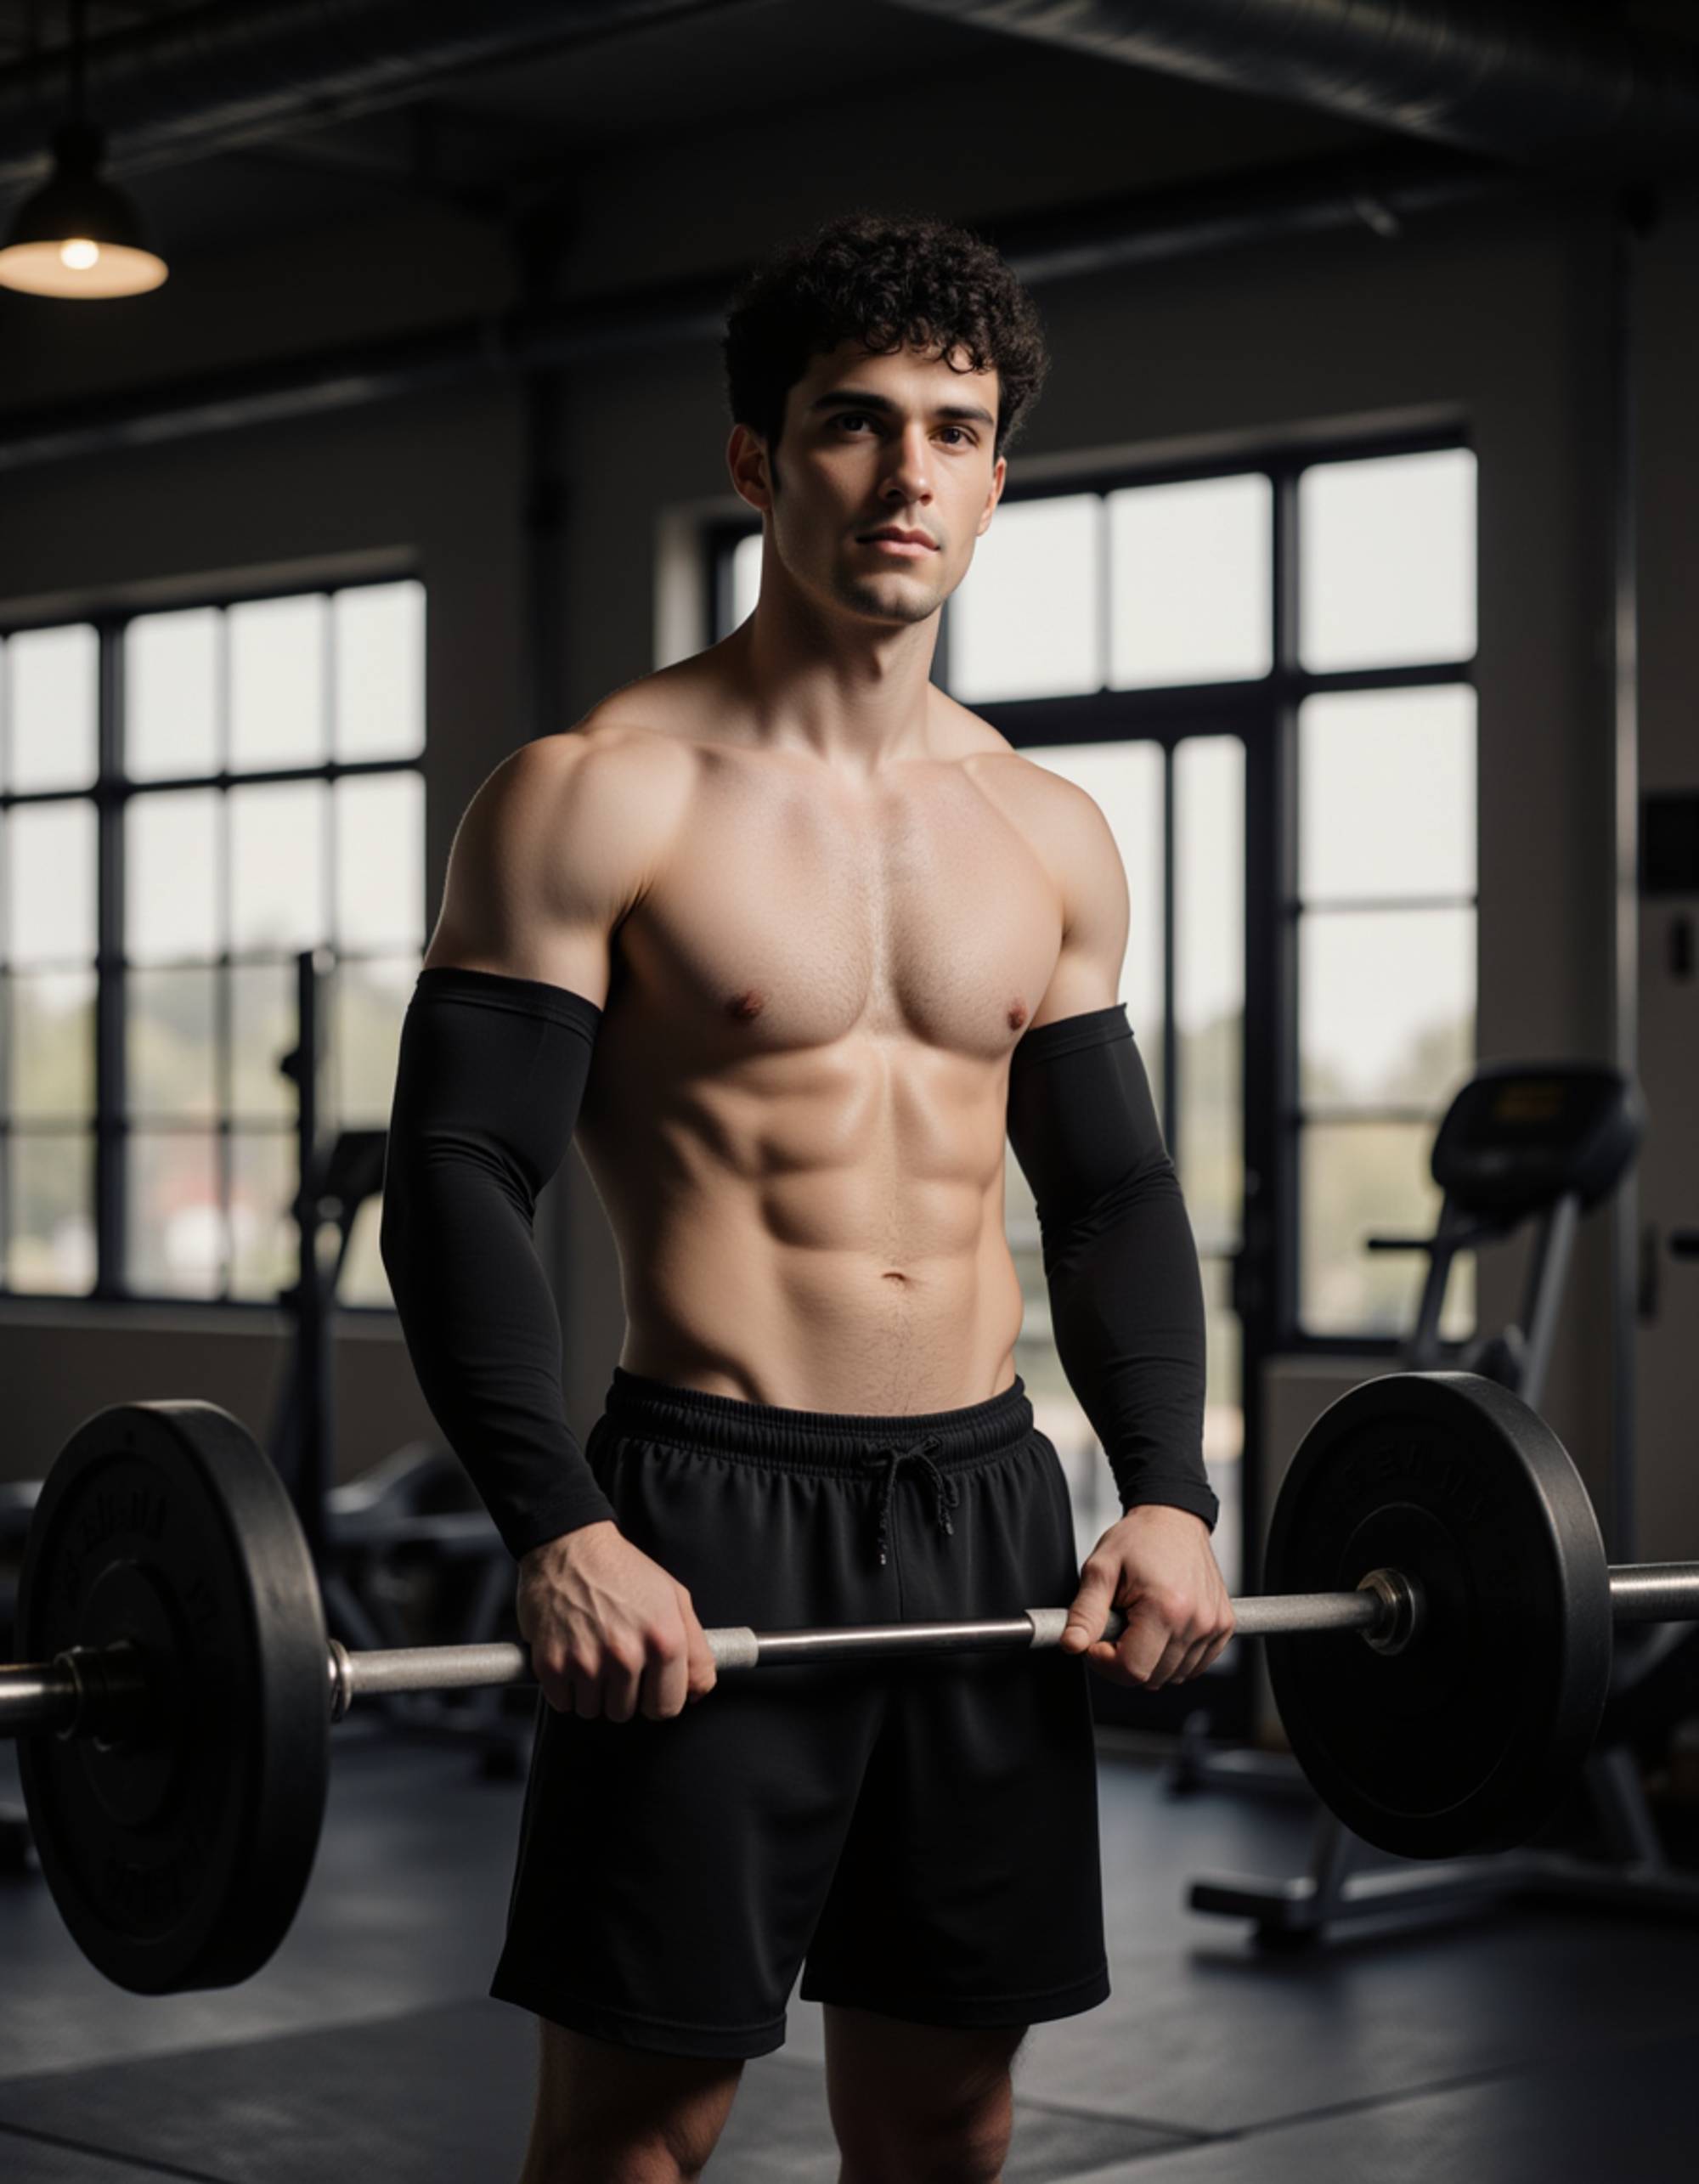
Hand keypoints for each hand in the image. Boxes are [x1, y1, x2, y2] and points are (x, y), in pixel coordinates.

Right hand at [515, 1521, 718, 1723]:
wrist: (569, 1546)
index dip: (658, 1698)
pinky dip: (566, 1689)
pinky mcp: (551, 1664)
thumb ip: (696, 1649)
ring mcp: (586, 1661)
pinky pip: (563, 1703)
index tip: (648, 1685)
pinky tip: (571, 1657)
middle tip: (615, 1660)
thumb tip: (698, 1692)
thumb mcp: (675, 1598)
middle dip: (623, 1694)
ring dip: (593, 1692)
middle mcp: (627, 1654)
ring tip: (593, 1654)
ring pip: (594, 1711)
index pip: (667, 1707)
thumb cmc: (624, 1570)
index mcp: (664, 1640)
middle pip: (627, 1712)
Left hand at [1058, 1505, 1233, 1690]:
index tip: (1097, 1641)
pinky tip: (1162, 1627)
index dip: (1105, 1662)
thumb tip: (1071, 1644)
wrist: (1174, 1518)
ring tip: (1141, 1619)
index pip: (1132, 1669)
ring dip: (1150, 1658)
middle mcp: (1196, 1621)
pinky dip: (1173, 1656)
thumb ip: (1084, 1613)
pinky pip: (1193, 1666)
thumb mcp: (1101, 1569)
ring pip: (1173, 1676)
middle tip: (1119, 1623)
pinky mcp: (1223, 1628)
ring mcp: (1214, 1627)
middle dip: (1125, 1658)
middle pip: (1152, 1677)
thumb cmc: (1139, 1538)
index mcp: (1164, 1608)